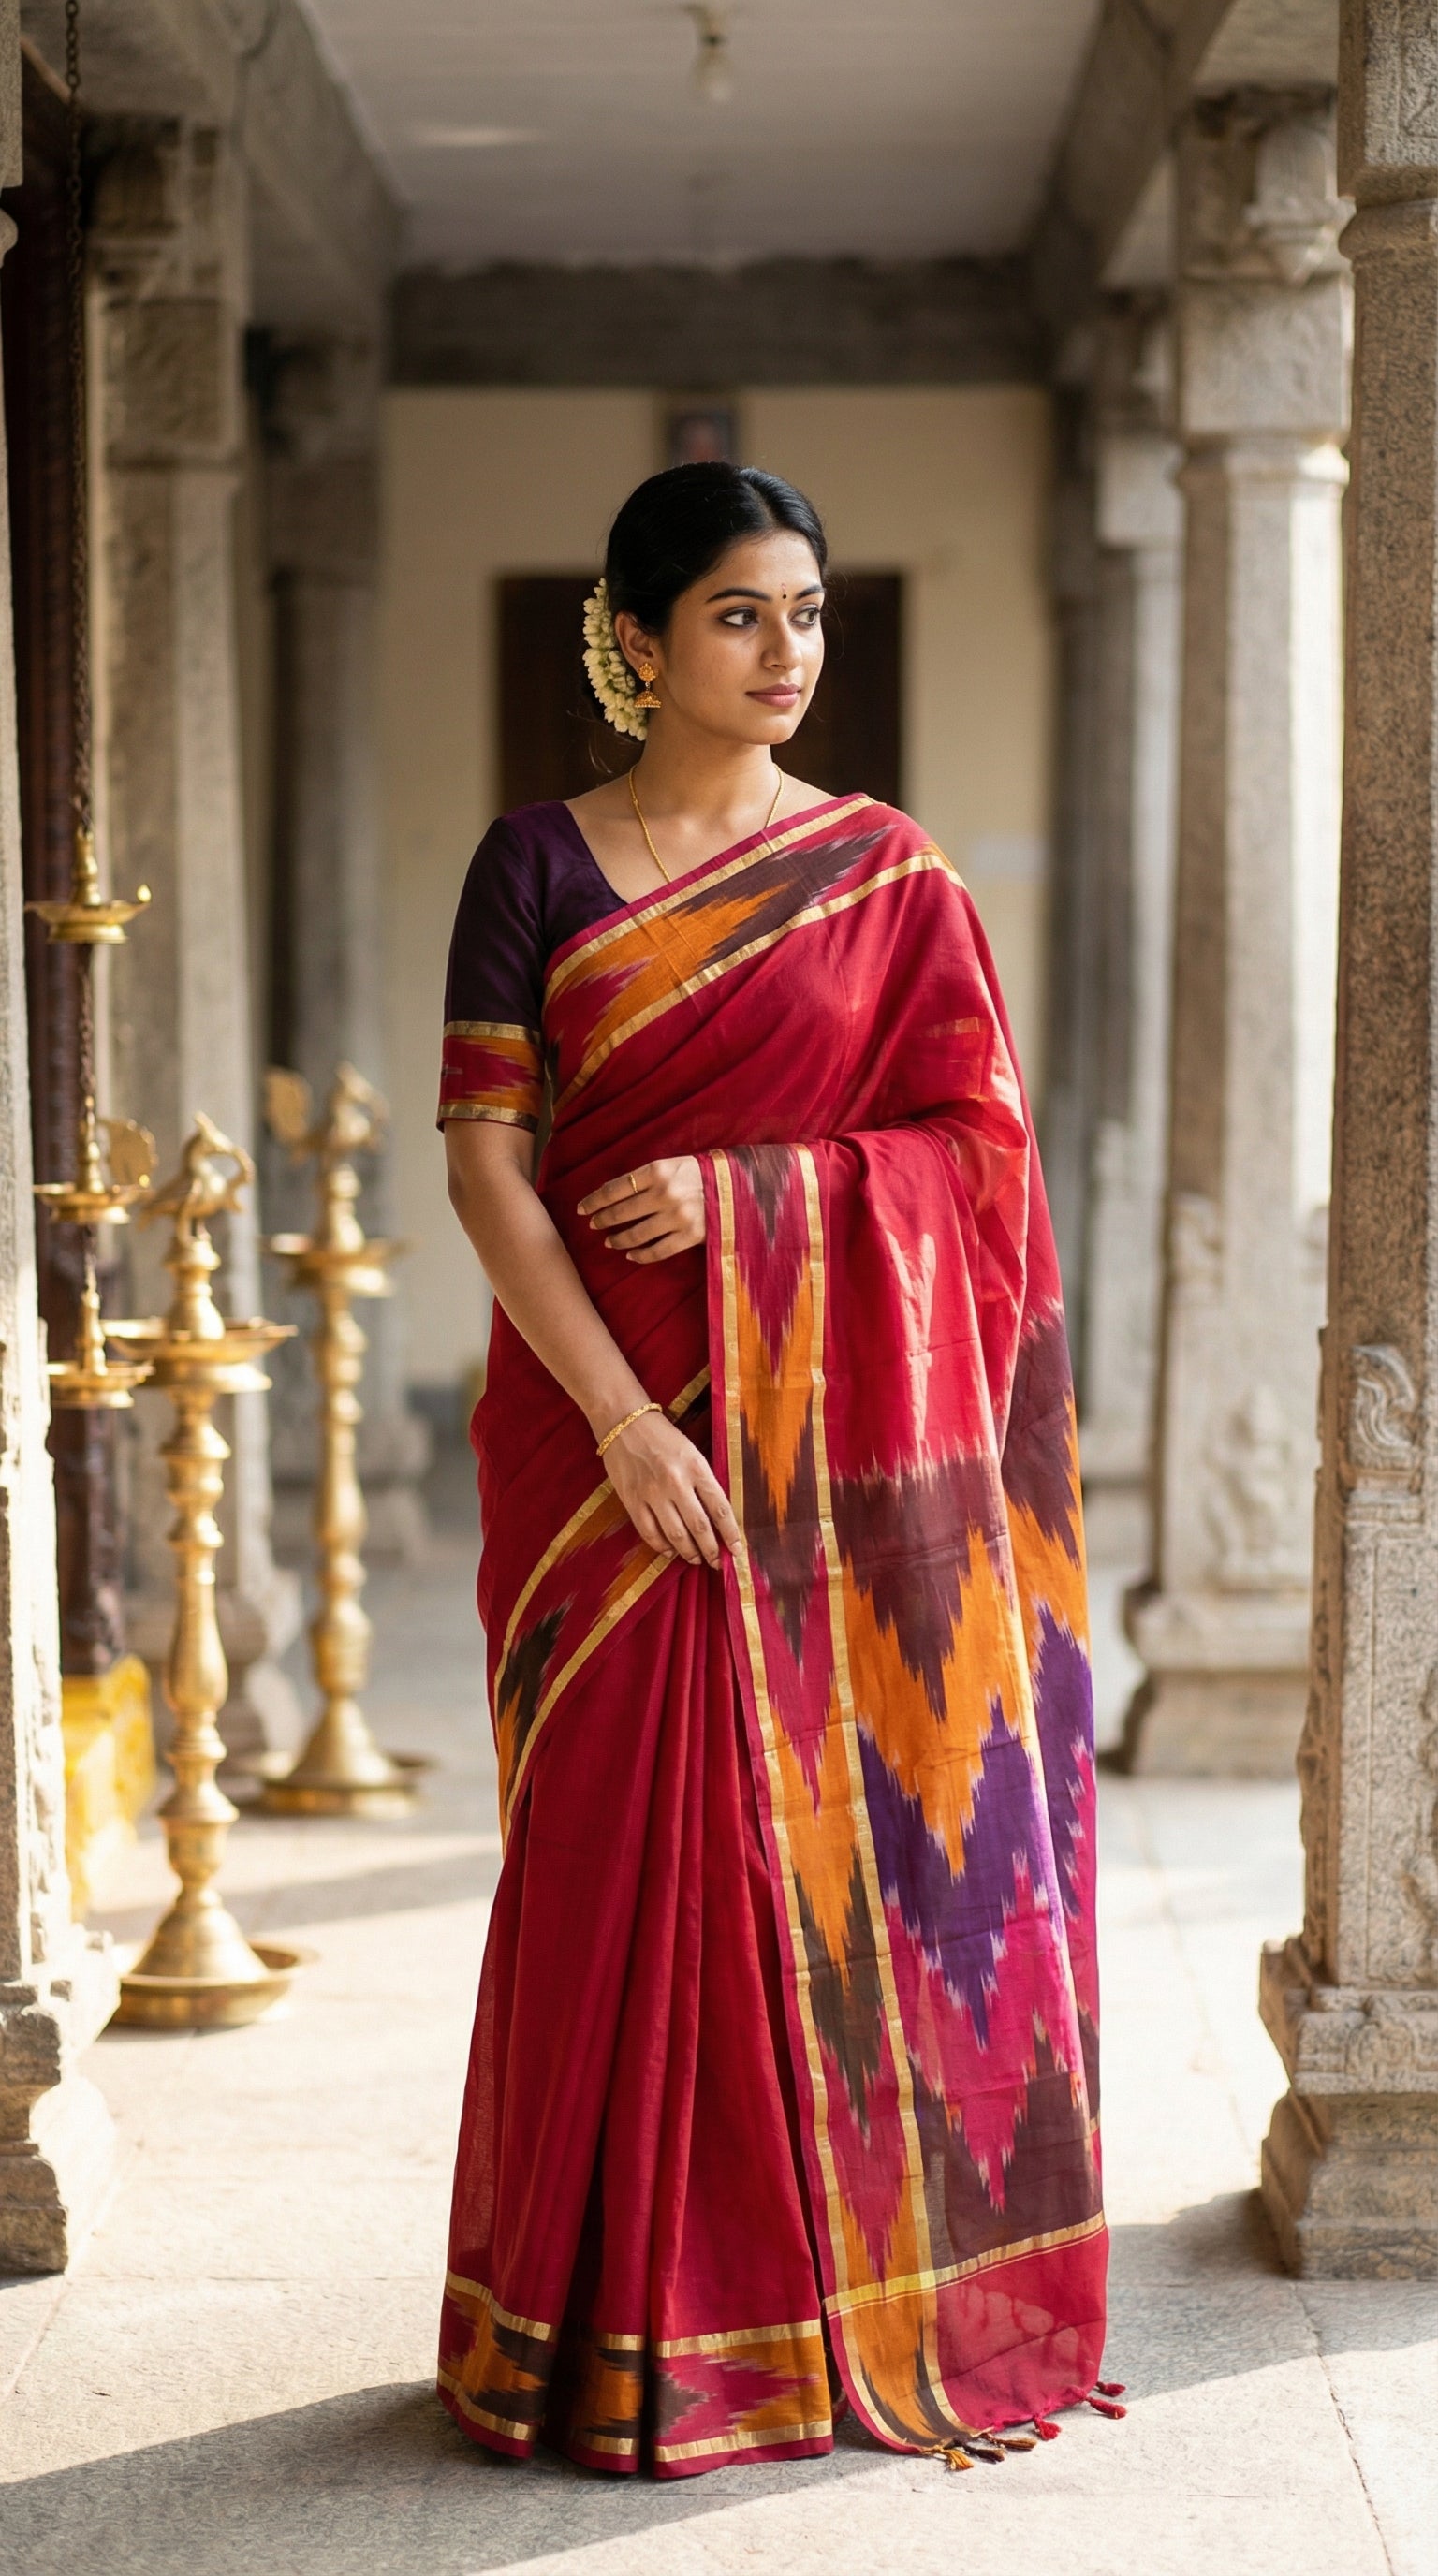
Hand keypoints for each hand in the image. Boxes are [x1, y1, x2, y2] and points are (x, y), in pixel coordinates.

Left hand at [579, 1156, 705, 1261]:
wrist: (738, 1185)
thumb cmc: (700, 1172)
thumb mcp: (672, 1164)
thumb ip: (645, 1176)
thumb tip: (611, 1193)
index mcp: (658, 1171)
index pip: (615, 1188)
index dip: (595, 1200)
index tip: (581, 1208)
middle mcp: (666, 1193)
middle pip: (622, 1212)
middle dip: (602, 1219)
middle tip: (593, 1224)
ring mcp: (678, 1217)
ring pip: (637, 1234)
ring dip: (618, 1239)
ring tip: (608, 1241)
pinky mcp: (690, 1236)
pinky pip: (658, 1251)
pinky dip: (640, 1255)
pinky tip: (630, 1255)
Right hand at [600, 1408, 740, 1567]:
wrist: (623, 1421)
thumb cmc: (662, 1436)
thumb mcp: (691, 1452)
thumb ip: (703, 1481)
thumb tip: (717, 1516)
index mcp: (696, 1467)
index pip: (720, 1508)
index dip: (731, 1533)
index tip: (737, 1549)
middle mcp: (676, 1482)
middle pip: (700, 1527)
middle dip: (712, 1550)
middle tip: (717, 1563)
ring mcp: (652, 1493)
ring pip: (676, 1535)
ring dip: (689, 1552)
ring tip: (697, 1559)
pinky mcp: (632, 1500)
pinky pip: (649, 1532)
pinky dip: (662, 1546)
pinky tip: (670, 1551)